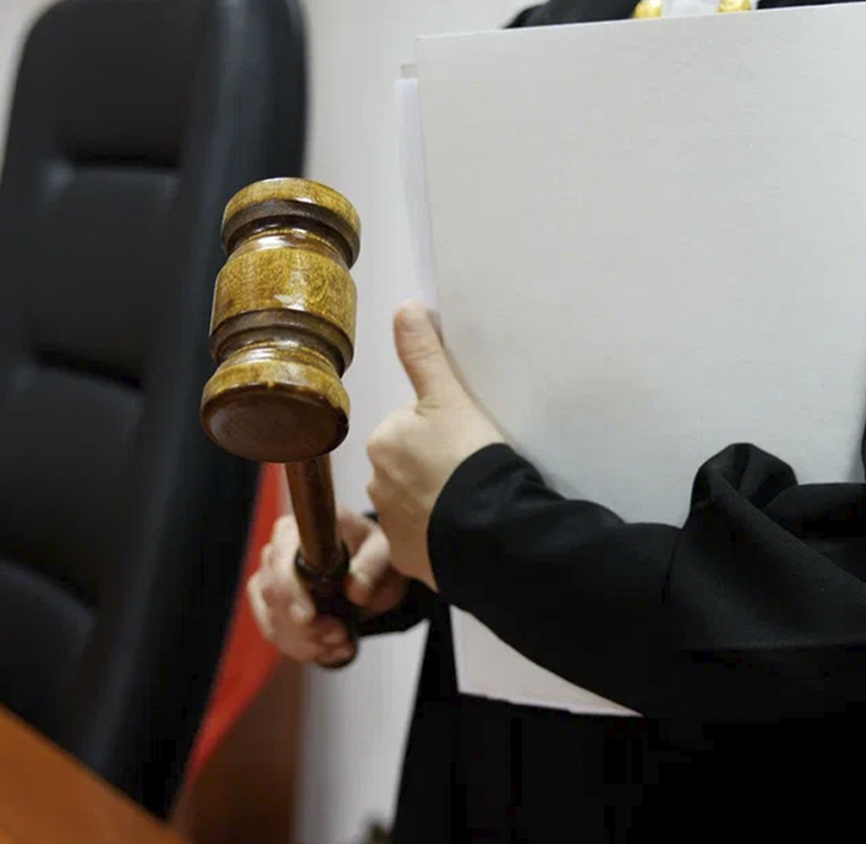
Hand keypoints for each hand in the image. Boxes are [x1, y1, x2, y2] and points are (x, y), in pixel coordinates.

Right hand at [247, 510, 407, 665]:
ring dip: (310, 643)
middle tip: (340, 633)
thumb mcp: (384, 552)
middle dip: (307, 627)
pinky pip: (278, 637)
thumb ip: (372, 566)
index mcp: (297, 530)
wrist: (373, 572)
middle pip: (273, 598)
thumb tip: (356, 589)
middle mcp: (276, 554)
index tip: (308, 617)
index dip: (290, 592)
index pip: (280, 562)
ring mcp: (270, 583)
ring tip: (342, 641)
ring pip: (274, 623)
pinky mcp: (271, 609)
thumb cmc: (373, 553)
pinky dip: (307, 650)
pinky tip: (332, 648)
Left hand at [366, 301, 503, 590]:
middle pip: (409, 465)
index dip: (441, 431)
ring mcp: (390, 524)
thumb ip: (424, 354)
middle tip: (470, 471)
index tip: (465, 441)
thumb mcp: (450, 398)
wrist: (489, 531)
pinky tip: (463, 530)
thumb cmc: (470, 460)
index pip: (410, 427)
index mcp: (383, 440)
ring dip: (435, 502)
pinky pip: (419, 540)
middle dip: (434, 468)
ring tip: (470, 503)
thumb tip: (405, 306)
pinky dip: (437, 536)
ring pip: (412, 503)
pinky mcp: (406, 557)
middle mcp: (376, 483)